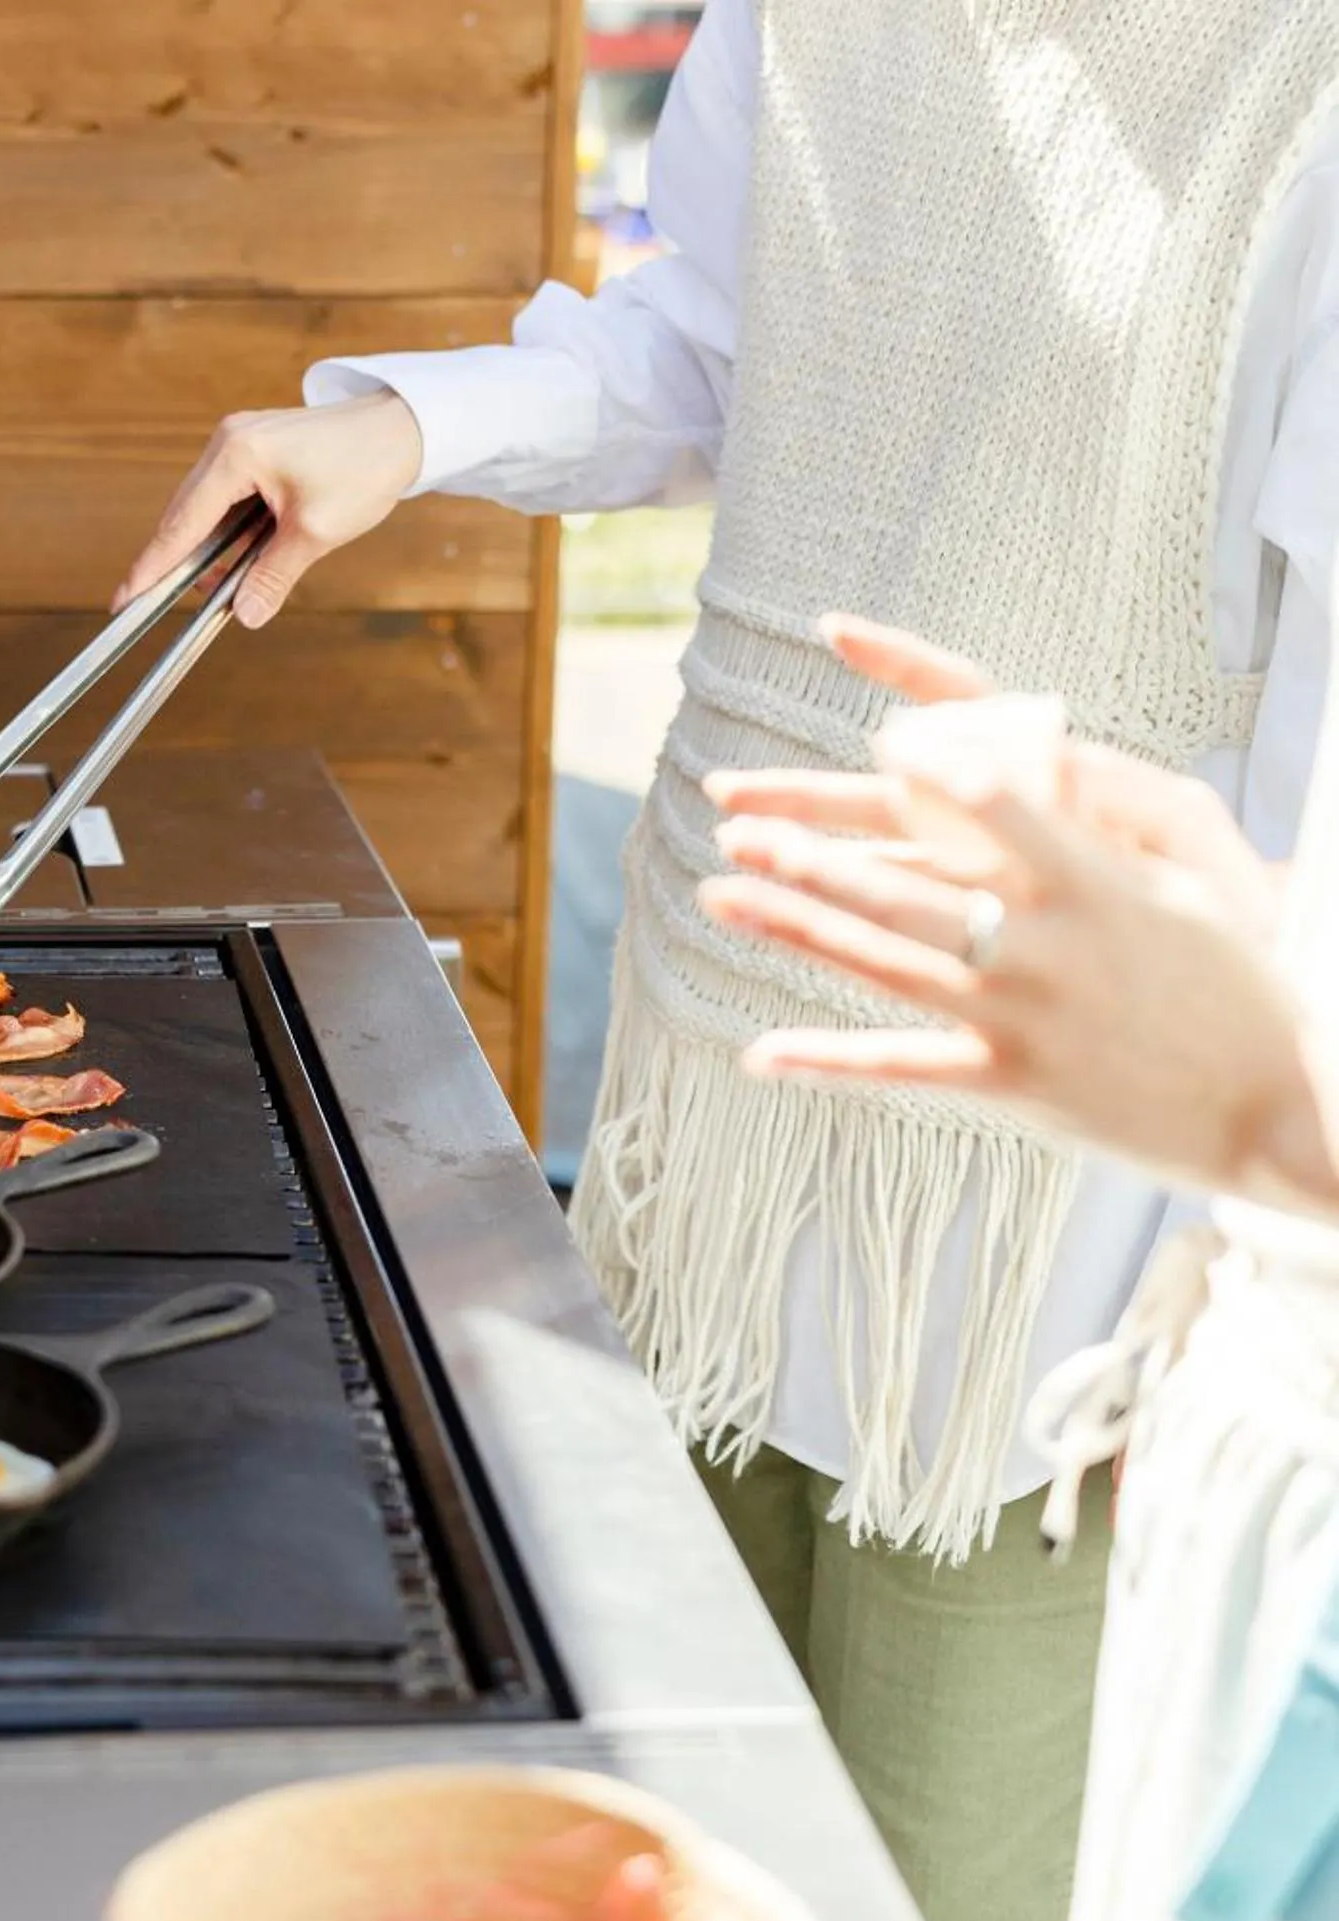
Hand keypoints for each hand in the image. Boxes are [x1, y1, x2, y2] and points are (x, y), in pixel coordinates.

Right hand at [112, 394, 422, 629]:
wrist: (403, 427)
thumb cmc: (365, 465)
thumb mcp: (317, 532)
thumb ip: (273, 576)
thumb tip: (244, 614)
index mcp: (236, 455)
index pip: (181, 524)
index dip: (152, 568)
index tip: (124, 600)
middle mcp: (228, 443)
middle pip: (184, 516)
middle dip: (179, 563)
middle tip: (164, 606)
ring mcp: (238, 442)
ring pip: (203, 509)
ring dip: (208, 549)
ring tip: (221, 585)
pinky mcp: (253, 449)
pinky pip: (224, 498)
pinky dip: (226, 531)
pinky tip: (240, 556)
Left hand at [693, 617, 1328, 1208]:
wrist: (1283, 1102)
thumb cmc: (1237, 978)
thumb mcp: (1184, 885)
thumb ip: (1096, 832)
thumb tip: (1039, 759)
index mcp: (1093, 882)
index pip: (992, 804)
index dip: (923, 765)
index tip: (864, 737)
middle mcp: (1045, 945)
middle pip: (902, 886)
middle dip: (808, 854)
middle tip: (732, 826)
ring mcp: (1020, 1016)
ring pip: (882, 963)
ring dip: (794, 928)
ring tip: (719, 896)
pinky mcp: (1010, 1081)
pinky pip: (898, 1068)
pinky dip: (825, 1060)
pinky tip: (758, 1051)